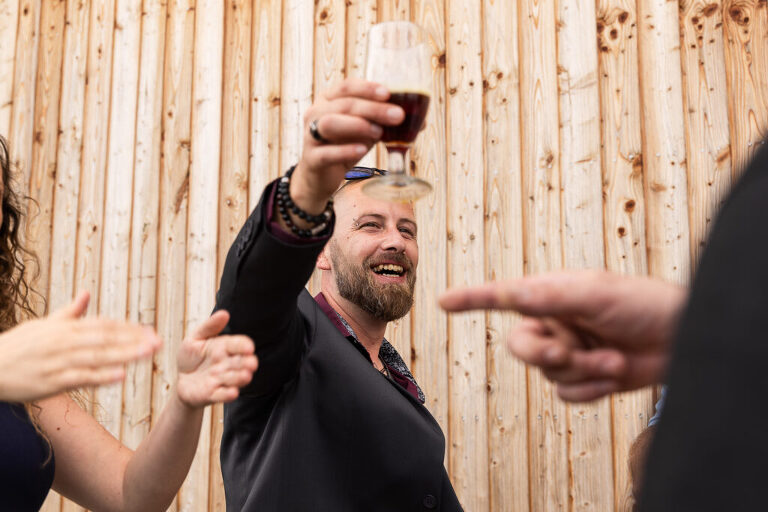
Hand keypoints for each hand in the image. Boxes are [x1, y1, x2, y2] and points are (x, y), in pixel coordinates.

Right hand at [0, 291, 161, 402]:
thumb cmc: (18, 346)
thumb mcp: (43, 324)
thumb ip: (69, 312)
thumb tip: (86, 292)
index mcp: (65, 328)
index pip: (103, 326)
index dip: (128, 329)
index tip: (150, 332)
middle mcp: (64, 342)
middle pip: (104, 339)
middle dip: (133, 340)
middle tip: (158, 342)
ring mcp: (58, 362)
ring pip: (96, 357)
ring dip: (124, 356)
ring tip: (147, 354)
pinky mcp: (51, 382)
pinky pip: (80, 378)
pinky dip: (100, 377)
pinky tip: (120, 376)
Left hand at [176, 310, 257, 406]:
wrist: (181, 379)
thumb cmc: (191, 356)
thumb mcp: (195, 338)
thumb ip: (209, 326)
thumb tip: (224, 313)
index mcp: (224, 347)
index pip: (239, 345)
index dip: (245, 346)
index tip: (249, 347)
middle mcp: (227, 364)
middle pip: (241, 363)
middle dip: (247, 363)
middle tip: (251, 363)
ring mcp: (222, 380)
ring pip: (235, 379)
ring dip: (240, 378)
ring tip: (245, 376)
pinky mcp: (213, 394)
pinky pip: (223, 395)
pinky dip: (228, 395)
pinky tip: (232, 392)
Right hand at [290, 78, 404, 212]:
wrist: (321, 176)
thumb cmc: (344, 146)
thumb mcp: (365, 131)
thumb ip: (384, 122)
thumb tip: (421, 122)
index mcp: (329, 100)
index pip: (347, 86)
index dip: (368, 88)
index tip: (388, 93)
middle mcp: (316, 113)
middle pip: (344, 104)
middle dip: (373, 109)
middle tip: (398, 116)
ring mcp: (310, 135)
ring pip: (330, 123)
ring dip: (357, 125)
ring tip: (378, 132)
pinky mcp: (311, 158)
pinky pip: (326, 152)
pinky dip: (346, 150)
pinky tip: (362, 150)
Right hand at [439, 270, 686, 400]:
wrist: (683, 339)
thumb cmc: (643, 304)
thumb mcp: (595, 294)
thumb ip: (550, 296)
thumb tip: (510, 292)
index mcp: (552, 294)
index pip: (503, 296)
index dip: (472, 299)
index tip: (442, 301)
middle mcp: (555, 322)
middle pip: (520, 346)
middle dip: (544, 354)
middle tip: (567, 353)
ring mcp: (569, 351)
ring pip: (548, 374)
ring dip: (582, 371)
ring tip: (613, 358)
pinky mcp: (585, 377)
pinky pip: (567, 395)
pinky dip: (591, 389)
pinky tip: (614, 372)